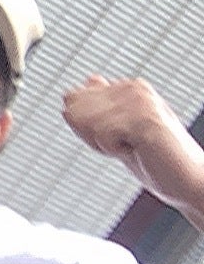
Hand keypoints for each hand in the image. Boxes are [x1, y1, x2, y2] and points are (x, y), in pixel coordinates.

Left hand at [66, 75, 203, 202]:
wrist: (190, 184)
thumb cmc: (159, 162)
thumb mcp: (121, 132)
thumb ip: (103, 108)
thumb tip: (89, 79)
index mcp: (128, 87)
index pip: (73, 99)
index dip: (85, 128)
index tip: (118, 138)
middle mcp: (133, 88)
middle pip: (75, 109)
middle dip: (91, 135)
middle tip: (126, 145)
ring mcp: (139, 101)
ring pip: (86, 122)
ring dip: (103, 144)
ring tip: (134, 148)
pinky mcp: (143, 117)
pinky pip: (101, 133)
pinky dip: (112, 149)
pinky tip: (138, 151)